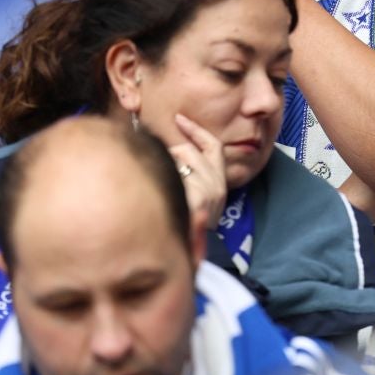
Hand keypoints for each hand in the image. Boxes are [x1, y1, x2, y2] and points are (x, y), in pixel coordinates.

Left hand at [167, 113, 227, 237]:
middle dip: (170, 155)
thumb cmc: (185, 226)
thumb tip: (170, 152)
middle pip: (188, 151)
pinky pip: (172, 173)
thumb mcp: (195, 200)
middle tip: (160, 168)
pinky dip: (160, 180)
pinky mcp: (198, 199)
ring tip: (156, 185)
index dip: (196, 130)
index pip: (213, 146)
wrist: (187, 256)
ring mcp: (208, 192)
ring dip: (164, 169)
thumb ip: (189, 175)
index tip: (179, 118)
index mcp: (219, 183)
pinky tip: (155, 195)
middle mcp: (217, 185)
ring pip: (179, 159)